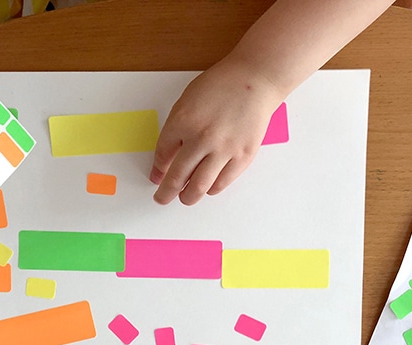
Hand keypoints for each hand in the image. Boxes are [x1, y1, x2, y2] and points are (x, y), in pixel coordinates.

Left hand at [151, 53, 283, 205]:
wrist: (255, 80)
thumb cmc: (221, 87)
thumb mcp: (187, 101)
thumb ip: (175, 129)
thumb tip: (167, 158)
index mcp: (183, 121)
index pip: (163, 155)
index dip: (158, 170)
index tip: (156, 178)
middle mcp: (201, 138)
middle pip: (177, 177)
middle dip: (166, 192)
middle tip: (162, 198)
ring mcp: (224, 149)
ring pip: (199, 186)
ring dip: (188, 197)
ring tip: (185, 198)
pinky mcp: (243, 156)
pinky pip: (222, 183)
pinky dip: (211, 188)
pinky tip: (207, 187)